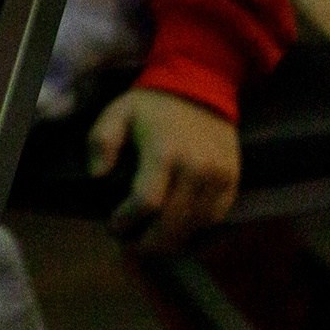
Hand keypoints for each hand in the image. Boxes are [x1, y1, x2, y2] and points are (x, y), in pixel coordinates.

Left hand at [90, 87, 242, 252]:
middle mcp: (195, 167)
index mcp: (164, 151)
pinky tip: (177, 231)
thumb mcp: (119, 112)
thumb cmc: (153, 105)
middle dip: (147, 243)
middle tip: (131, 245)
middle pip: (173, 225)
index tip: (114, 227)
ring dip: (171, 242)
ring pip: (194, 227)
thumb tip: (97, 176)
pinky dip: (195, 231)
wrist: (201, 84)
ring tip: (151, 241)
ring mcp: (218, 176)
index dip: (127, 222)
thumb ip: (102, 141)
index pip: (147, 202)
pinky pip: (214, 218)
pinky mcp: (232, 180)